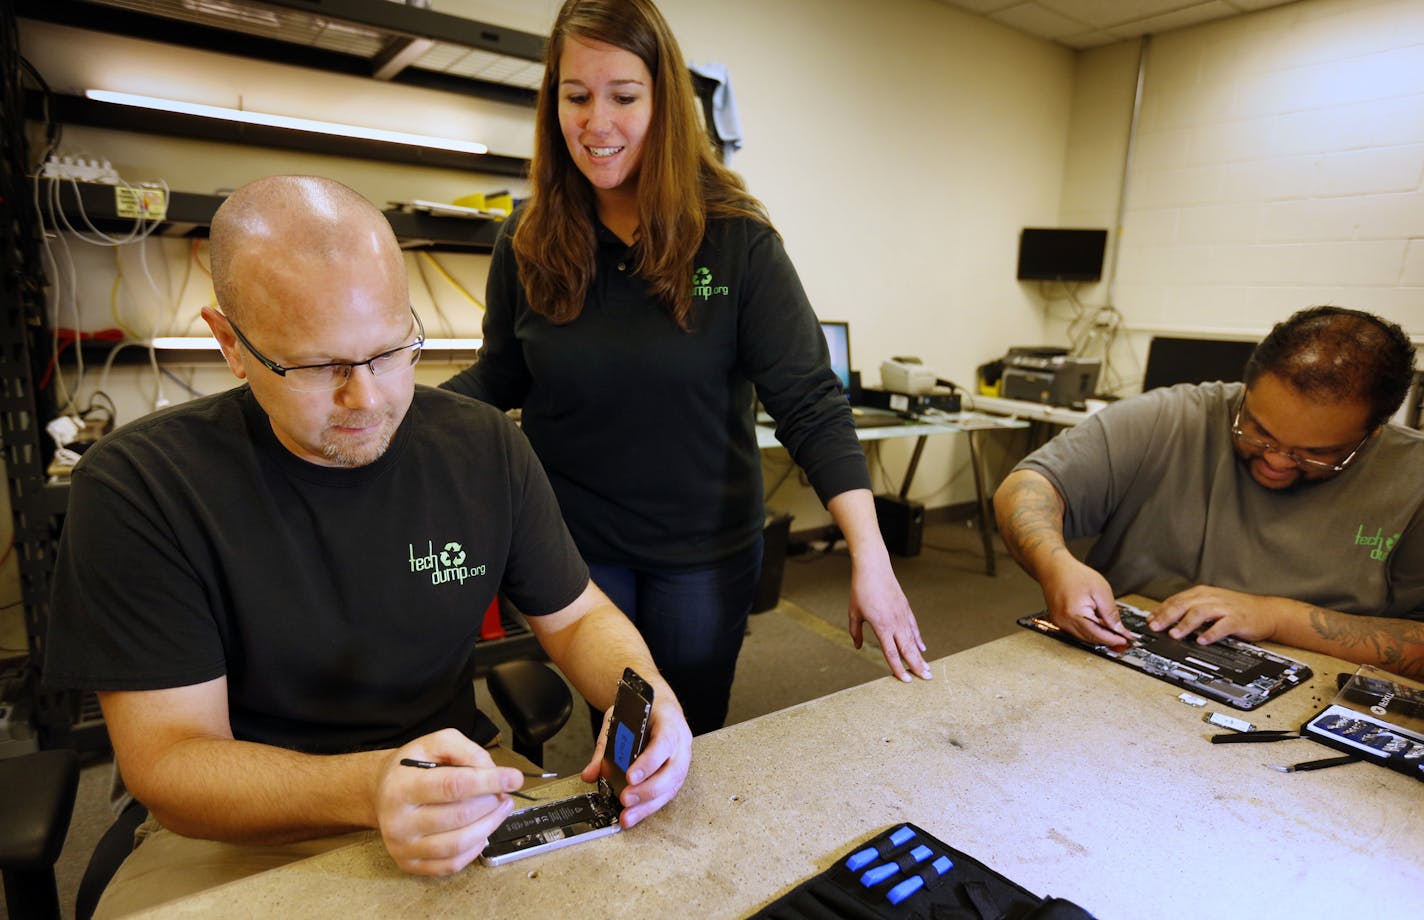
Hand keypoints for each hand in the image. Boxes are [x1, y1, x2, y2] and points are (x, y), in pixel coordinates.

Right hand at [375, 729, 524, 875]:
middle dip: (491, 802)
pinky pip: (452, 864)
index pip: (453, 786)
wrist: (382, 792)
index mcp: (401, 786)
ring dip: (489, 825)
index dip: (489, 781)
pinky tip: (481, 830)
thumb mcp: (435, 743)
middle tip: (502, 792)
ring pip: (458, 843)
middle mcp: (397, 820)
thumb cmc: (412, 767)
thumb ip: (466, 751)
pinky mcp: (410, 864)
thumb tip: (493, 772)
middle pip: (459, 815)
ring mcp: (402, 847)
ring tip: (499, 809)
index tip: (514, 778)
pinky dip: (475, 848)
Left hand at [582, 694, 690, 828]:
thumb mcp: (620, 720)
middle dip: (647, 789)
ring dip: (647, 805)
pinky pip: (666, 794)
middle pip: (671, 771)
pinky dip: (649, 807)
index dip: (648, 762)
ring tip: (627, 816)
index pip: (663, 743)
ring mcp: (682, 760)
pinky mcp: (677, 776)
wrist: (660, 707)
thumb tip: (591, 774)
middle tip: (625, 799)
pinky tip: (634, 815)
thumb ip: (605, 748)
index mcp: (669, 722)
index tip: (630, 776)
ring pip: (671, 787)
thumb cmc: (642, 712)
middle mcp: (681, 743)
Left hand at [848, 556, 931, 680]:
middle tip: (927, 679)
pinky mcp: (906, 608)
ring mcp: (902, 615)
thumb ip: (855, 632)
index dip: (898, 668)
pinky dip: (918, 639)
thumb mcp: (854, 613)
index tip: (905, 680)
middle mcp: (895, 623)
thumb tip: (858, 646)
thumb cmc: (861, 590)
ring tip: (928, 669)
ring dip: (920, 655)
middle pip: (907, 649)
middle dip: (917, 666)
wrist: (874, 568)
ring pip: (913, 640)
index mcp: (881, 626)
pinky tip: (922, 648)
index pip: (891, 653)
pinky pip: (913, 627)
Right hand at [1041, 558, 1132, 649]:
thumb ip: (1110, 612)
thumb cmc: (1074, 574)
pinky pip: (1076, 631)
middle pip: (1090, 638)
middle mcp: (1064, 621)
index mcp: (1075, 613)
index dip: (1113, 639)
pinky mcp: (1058, 620)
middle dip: (1106, 639)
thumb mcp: (1101, 590)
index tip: (1125, 640)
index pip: (1097, 634)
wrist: (1054, 568)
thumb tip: (1119, 629)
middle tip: (1121, 637)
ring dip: (1097, 635)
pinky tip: (1096, 624)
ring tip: (1110, 629)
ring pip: (1083, 637)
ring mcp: (1060, 622)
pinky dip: (1088, 630)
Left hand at [1149, 585, 1281, 644]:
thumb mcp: (1210, 604)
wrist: (1266, 611)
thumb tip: (1165, 618)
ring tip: (1174, 634)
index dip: (1161, 610)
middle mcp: (1212, 598)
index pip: (1176, 600)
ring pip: (1200, 613)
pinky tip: (1202, 640)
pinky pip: (1222, 626)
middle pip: (1184, 605)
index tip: (1149, 621)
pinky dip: (1211, 633)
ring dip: (1185, 624)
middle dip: (1167, 616)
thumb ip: (1190, 609)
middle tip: (1155, 627)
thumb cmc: (1236, 609)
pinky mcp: (1238, 619)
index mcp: (1202, 593)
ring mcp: (1225, 608)